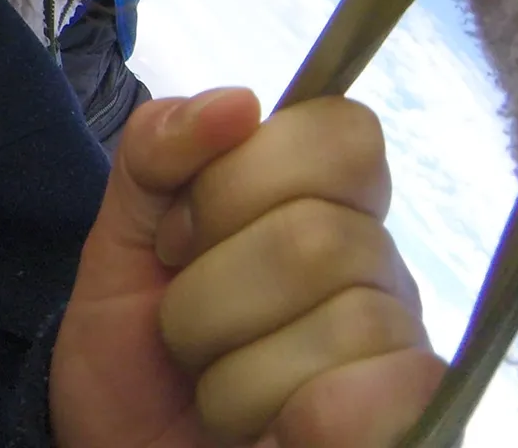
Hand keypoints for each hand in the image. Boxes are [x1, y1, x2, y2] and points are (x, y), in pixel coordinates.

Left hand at [52, 89, 444, 447]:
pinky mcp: (400, 424)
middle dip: (209, 289)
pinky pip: (363, 401)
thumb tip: (238, 102)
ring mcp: (396, 349)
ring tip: (213, 386)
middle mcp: (376, 268)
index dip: (243, 179)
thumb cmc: (131, 349)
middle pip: (320, 234)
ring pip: (340, 322)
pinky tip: (265, 428)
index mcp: (320, 203)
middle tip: (181, 327)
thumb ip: (154, 151)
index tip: (177, 235)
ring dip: (228, 368)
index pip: (343, 133)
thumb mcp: (117, 237)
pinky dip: (283, 415)